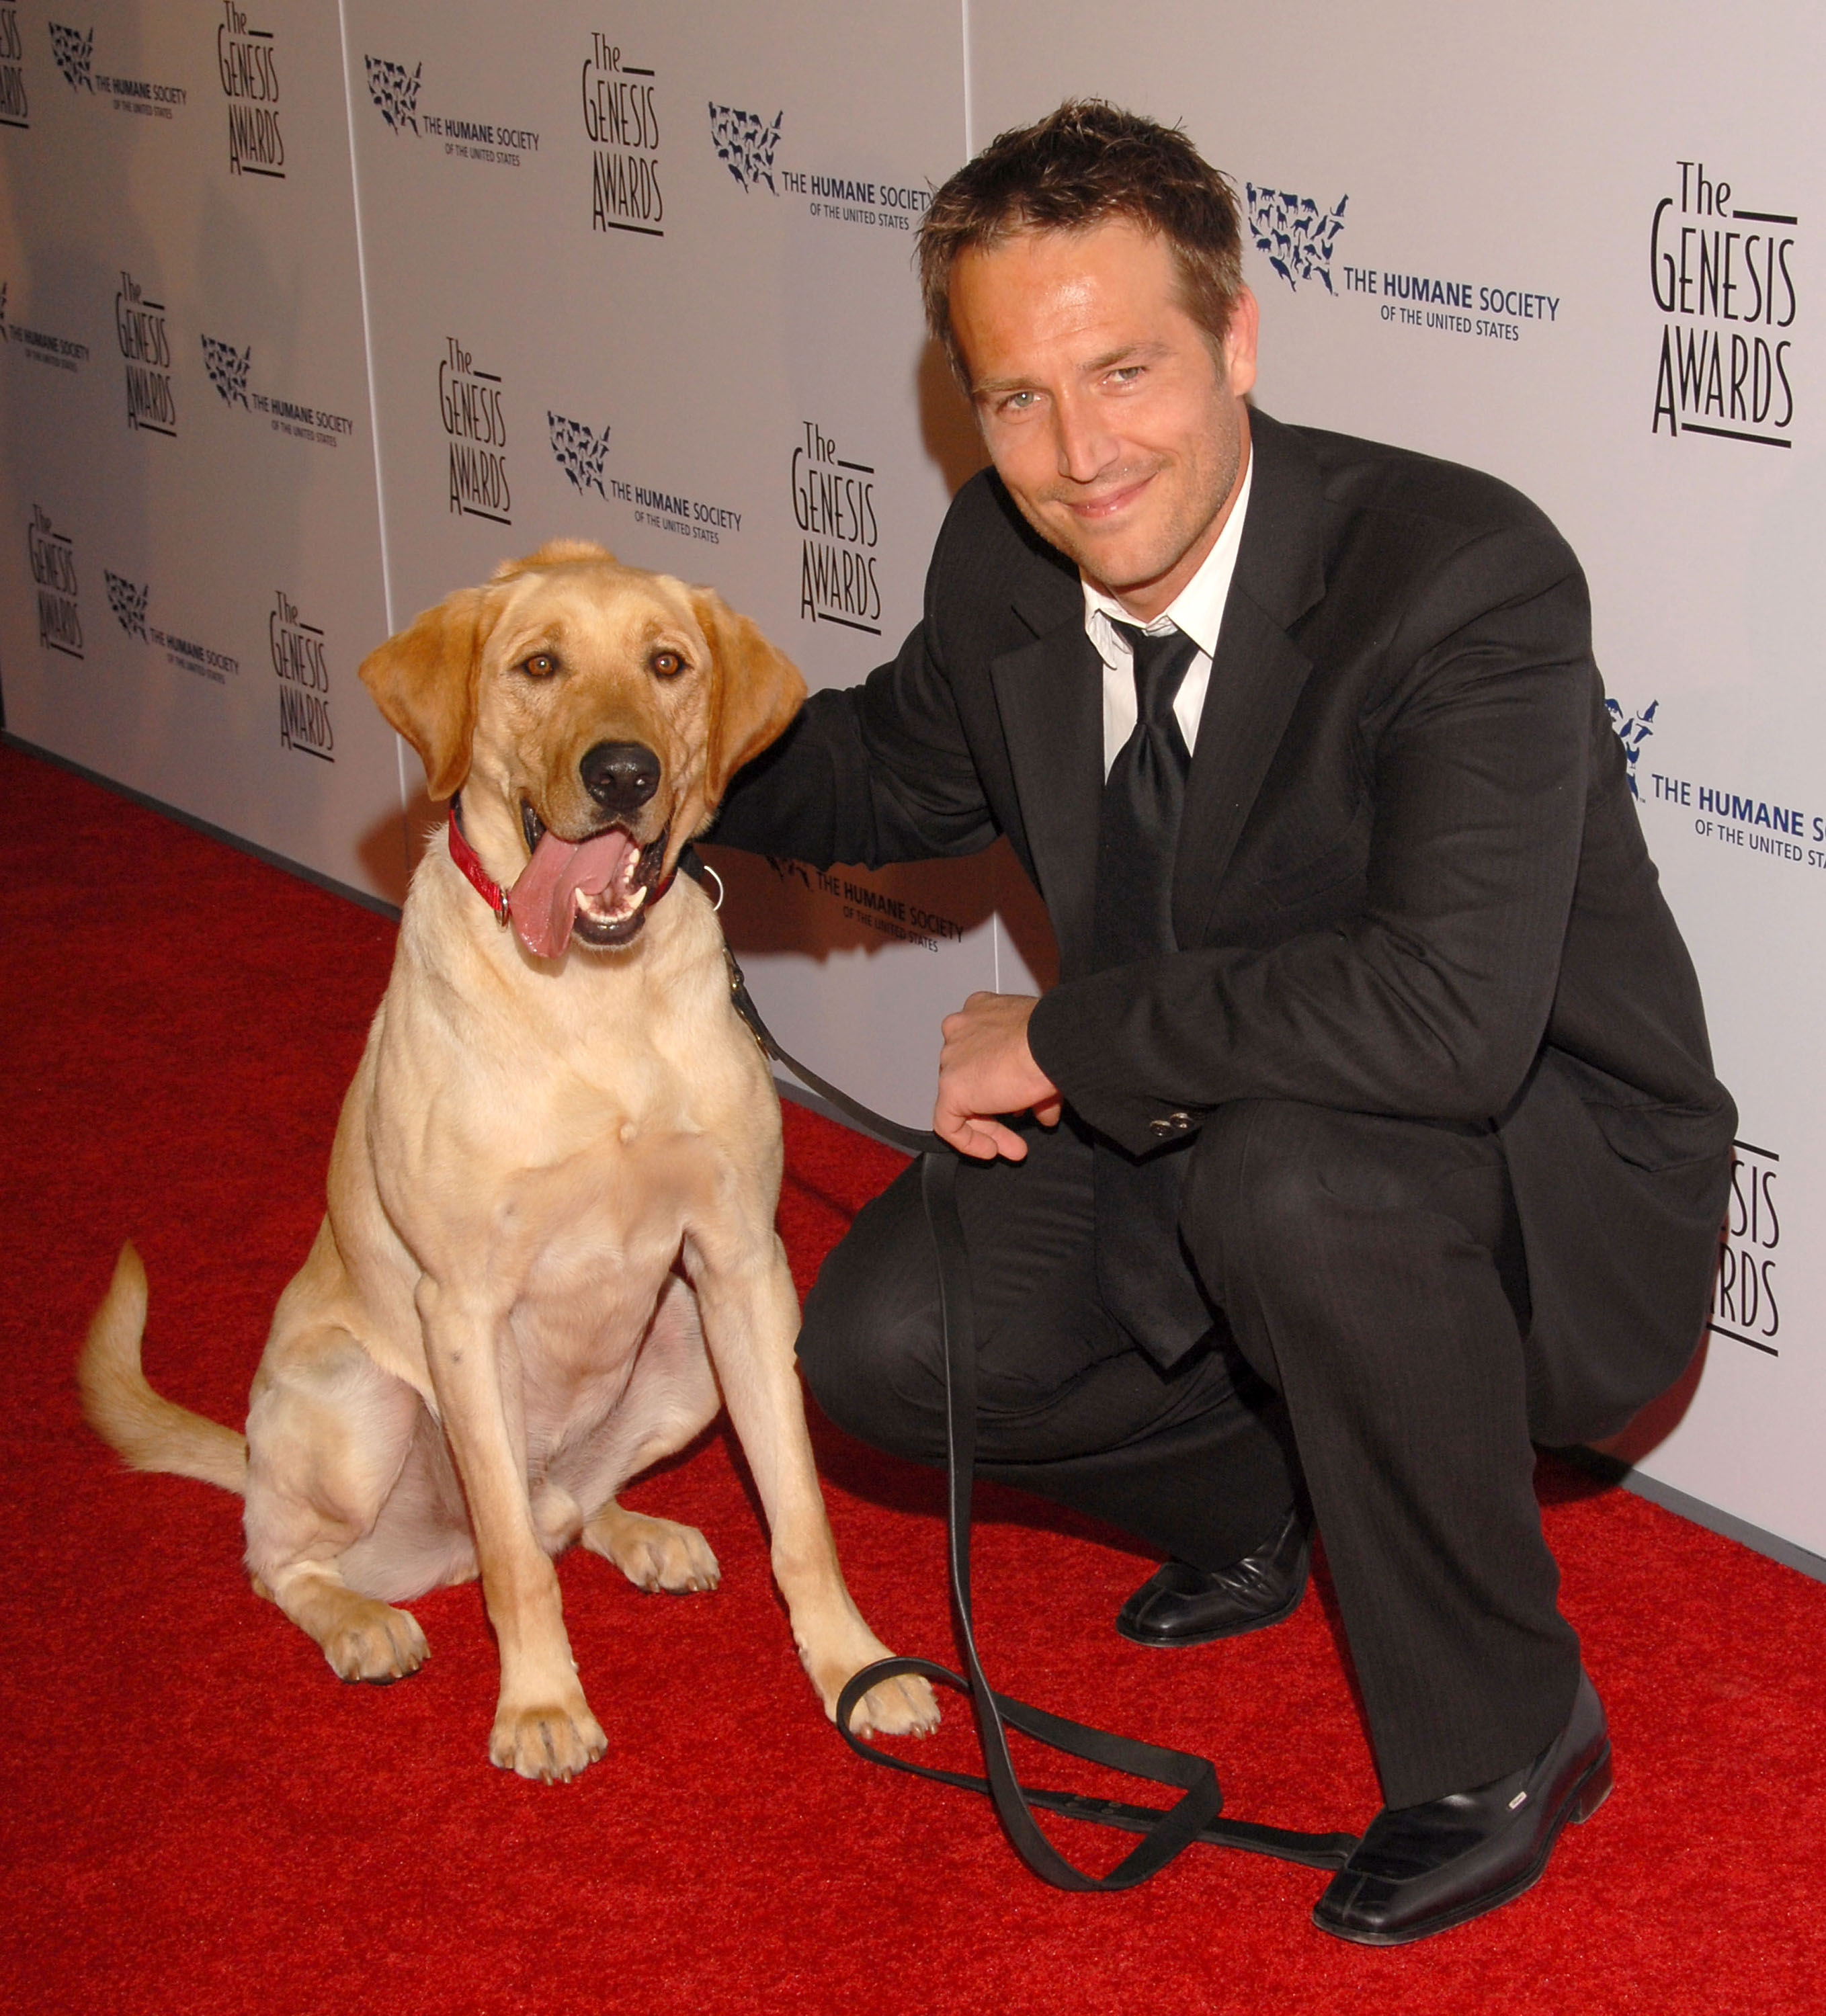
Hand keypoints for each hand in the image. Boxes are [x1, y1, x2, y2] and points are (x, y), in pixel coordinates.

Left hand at [934, 992, 1062, 1160]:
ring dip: (989, 1127)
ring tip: (1014, 1147)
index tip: (1022, 1101)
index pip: (983, 1052)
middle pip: (973, 1077)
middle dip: (998, 1108)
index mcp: (981, 1012)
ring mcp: (952, 1058)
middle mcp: (961, 1030)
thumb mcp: (1047, 1059)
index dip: (1004, 1082)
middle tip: (1020, 1124)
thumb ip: (1037, 1083)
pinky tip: (990, 1150)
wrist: (1054, 1042)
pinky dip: (968, 1141)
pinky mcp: (950, 1086)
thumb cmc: (1054, 1037)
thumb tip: (1046, 1110)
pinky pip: (948, 1123)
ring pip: (962, 1101)